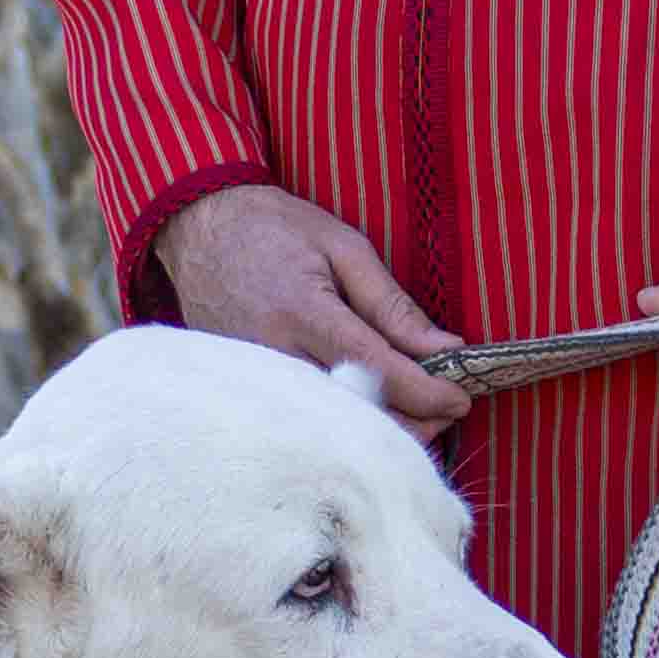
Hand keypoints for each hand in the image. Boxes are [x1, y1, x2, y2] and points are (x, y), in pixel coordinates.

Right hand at [154, 185, 468, 434]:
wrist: (199, 228)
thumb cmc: (275, 229)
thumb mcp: (343, 247)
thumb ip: (392, 303)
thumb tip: (445, 346)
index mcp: (304, 311)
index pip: (377, 368)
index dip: (426, 391)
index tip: (459, 399)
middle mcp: (274, 352)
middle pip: (354, 411)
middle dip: (410, 423)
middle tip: (445, 416)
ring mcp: (253, 375)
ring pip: (328, 425)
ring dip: (378, 429)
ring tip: (417, 418)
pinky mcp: (243, 385)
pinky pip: (301, 416)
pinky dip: (341, 422)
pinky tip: (370, 413)